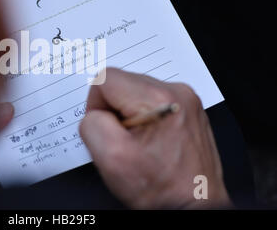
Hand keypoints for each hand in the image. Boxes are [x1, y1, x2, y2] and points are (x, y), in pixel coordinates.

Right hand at [79, 68, 230, 208]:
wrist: (194, 205)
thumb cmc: (161, 188)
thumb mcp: (111, 158)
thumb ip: (91, 124)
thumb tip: (95, 113)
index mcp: (158, 98)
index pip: (106, 79)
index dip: (96, 105)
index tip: (107, 129)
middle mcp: (177, 92)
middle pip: (122, 83)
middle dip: (113, 111)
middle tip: (125, 140)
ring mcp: (185, 100)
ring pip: (134, 92)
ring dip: (128, 115)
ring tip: (140, 142)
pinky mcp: (187, 108)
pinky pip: (151, 101)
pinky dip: (143, 118)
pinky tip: (150, 141)